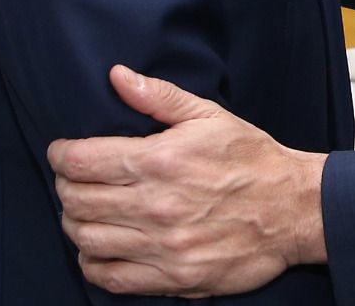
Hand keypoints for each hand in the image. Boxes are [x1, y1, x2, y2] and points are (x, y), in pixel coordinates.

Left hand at [47, 66, 325, 297]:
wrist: (294, 209)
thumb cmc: (253, 159)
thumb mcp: (210, 116)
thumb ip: (159, 97)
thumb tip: (118, 76)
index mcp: (160, 160)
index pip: (81, 161)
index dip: (60, 155)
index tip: (62, 152)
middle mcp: (156, 205)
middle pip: (76, 201)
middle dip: (65, 187)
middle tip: (74, 180)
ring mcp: (163, 246)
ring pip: (86, 239)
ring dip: (76, 224)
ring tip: (85, 212)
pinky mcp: (174, 278)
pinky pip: (110, 277)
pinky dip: (92, 263)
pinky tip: (100, 247)